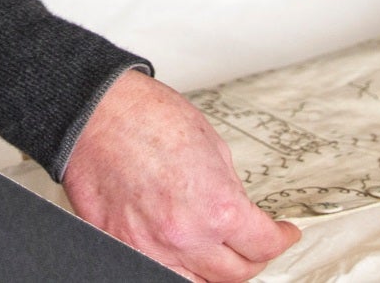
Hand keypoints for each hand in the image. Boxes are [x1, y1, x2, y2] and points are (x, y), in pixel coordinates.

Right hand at [62, 70, 299, 281]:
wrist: (95, 112)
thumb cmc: (147, 117)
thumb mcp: (212, 146)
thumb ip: (228, 188)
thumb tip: (238, 212)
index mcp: (217, 208)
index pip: (263, 245)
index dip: (281, 239)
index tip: (284, 234)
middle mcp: (186, 237)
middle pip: (237, 274)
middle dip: (254, 258)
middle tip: (257, 245)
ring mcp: (151, 248)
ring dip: (216, 273)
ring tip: (221, 256)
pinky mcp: (122, 247)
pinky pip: (159, 272)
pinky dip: (178, 269)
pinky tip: (184, 256)